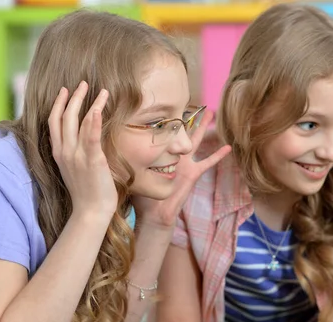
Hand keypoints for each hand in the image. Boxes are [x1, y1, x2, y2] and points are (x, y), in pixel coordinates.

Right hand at [48, 81, 116, 219]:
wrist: (91, 211)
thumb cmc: (88, 191)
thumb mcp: (78, 168)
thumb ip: (79, 152)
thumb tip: (89, 138)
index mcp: (60, 153)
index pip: (55, 122)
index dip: (59, 104)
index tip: (65, 90)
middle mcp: (65, 152)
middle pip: (65, 117)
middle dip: (73, 97)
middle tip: (83, 83)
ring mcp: (78, 156)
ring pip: (79, 122)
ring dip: (89, 103)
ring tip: (101, 91)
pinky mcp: (93, 161)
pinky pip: (92, 137)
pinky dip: (94, 122)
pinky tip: (98, 109)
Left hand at [132, 109, 230, 228]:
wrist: (154, 212)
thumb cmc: (142, 194)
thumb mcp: (130, 171)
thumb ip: (122, 158)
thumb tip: (105, 139)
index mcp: (159, 154)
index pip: (161, 132)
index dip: (161, 118)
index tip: (158, 100)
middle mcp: (173, 155)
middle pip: (181, 131)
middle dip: (186, 116)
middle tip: (190, 99)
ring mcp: (186, 163)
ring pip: (196, 140)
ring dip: (203, 127)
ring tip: (210, 112)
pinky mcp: (193, 174)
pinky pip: (208, 163)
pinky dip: (218, 155)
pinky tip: (228, 147)